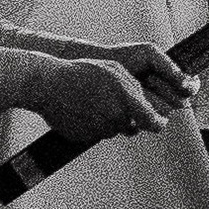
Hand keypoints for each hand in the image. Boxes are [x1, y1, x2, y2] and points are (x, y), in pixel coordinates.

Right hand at [25, 50, 181, 148]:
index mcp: (125, 100)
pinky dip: (96, 125)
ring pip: (115, 130)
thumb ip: (135, 88)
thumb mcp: (115, 71)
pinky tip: (86, 109)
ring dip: (113, 121)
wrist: (48, 85)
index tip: (160, 120)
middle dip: (132, 118)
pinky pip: (97, 134)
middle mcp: (114, 118)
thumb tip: (148, 104)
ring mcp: (98, 130)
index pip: (152, 121)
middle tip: (119, 103)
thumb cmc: (83, 73)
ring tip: (98, 101)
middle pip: (134, 127)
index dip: (159, 122)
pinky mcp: (84, 137)